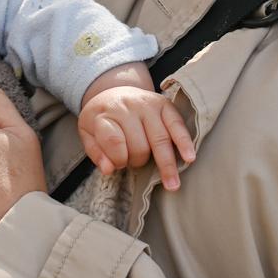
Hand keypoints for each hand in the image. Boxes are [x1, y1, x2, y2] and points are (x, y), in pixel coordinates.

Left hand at [77, 66, 195, 191]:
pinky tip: (189, 158)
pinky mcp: (165, 104)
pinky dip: (184, 142)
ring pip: (160, 139)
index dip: (118, 159)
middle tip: (136, 165)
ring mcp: (148, 103)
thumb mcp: (87, 133)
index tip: (119, 166)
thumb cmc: (102, 119)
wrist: (113, 91)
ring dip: (167, 164)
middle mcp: (127, 106)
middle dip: (139, 161)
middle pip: (140, 144)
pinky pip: (177, 124)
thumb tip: (109, 170)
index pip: (113, 141)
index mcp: (104, 113)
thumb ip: (96, 153)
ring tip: (173, 185)